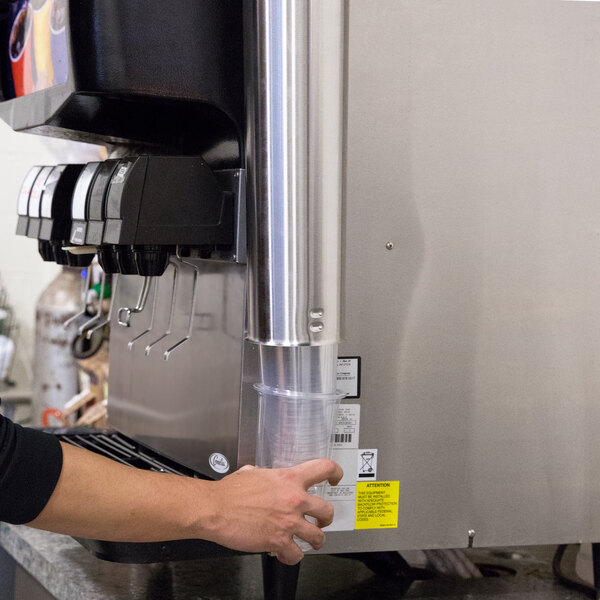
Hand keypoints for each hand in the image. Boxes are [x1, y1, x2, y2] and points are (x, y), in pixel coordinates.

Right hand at [202, 459, 342, 564]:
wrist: (215, 508)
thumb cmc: (230, 492)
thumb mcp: (253, 473)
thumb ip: (266, 476)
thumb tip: (264, 477)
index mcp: (289, 478)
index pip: (324, 468)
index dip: (335, 473)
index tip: (335, 478)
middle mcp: (294, 499)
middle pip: (327, 510)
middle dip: (325, 518)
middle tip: (321, 520)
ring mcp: (289, 522)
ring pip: (318, 536)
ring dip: (315, 540)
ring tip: (310, 541)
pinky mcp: (279, 541)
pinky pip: (296, 555)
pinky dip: (292, 556)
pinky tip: (287, 553)